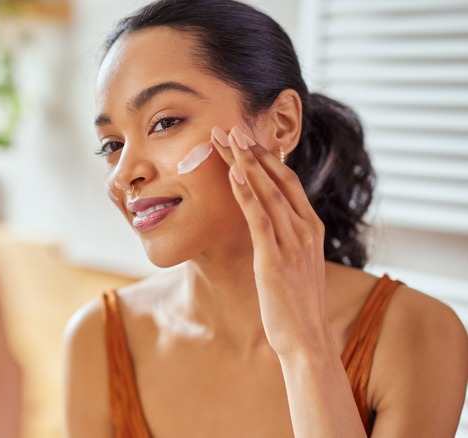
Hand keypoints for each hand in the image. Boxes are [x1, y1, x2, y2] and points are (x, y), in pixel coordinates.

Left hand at [211, 126, 332, 357]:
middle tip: (229, 125)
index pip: (288, 181)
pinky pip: (259, 219)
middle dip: (252, 150)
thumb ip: (286, 236)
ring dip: (244, 162)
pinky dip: (246, 194)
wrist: (307, 339)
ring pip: (266, 192)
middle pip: (276, 178)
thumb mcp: (295, 262)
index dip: (266, 156)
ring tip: (225, 138)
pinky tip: (234, 173)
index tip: (245, 136)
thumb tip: (269, 220)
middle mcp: (305, 229)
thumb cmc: (297, 303)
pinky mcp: (274, 260)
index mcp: (312, 227)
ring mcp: (292, 243)